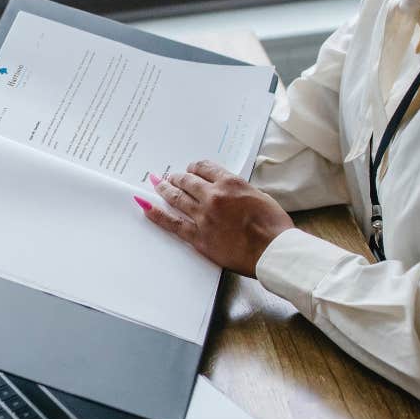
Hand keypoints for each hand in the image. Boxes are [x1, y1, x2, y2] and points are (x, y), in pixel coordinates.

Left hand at [137, 159, 293, 277]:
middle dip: (177, 177)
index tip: (191, 169)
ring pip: (176, 198)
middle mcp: (213, 196)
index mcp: (230, 183)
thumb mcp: (259, 196)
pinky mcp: (199, 237)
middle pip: (187, 181)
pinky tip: (146, 206)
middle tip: (170, 176)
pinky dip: (156, 214)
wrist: (272, 250)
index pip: (205, 168)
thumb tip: (229, 192)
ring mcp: (203, 217)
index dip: (195, 168)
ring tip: (157, 184)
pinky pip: (172, 223)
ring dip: (165, 189)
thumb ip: (239, 191)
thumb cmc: (273, 226)